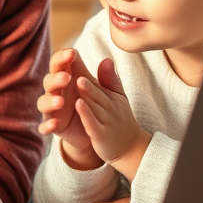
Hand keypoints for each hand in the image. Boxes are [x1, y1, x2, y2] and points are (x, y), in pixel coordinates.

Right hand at [37, 49, 102, 168]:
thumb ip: (106, 78)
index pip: (59, 63)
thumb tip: (108, 61)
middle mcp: (57, 92)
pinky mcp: (54, 126)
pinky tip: (55, 123)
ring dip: (49, 101)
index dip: (62, 57)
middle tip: (66, 77)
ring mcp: (53, 109)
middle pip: (49, 81)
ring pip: (43, 102)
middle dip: (56, 78)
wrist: (100, 131)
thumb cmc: (98, 104)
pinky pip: (44, 126)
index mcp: (68, 78)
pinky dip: (47, 125)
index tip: (72, 53)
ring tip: (60, 101)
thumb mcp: (106, 92)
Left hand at [74, 58, 150, 179]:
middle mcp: (109, 106)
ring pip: (94, 105)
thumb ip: (110, 80)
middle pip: (96, 91)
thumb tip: (106, 58)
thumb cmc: (120, 120)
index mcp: (109, 96)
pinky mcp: (101, 135)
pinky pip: (93, 123)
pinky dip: (86, 114)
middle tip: (75, 67)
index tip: (72, 53)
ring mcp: (106, 120)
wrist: (130, 148)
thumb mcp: (118, 98)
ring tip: (76, 81)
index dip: (82, 68)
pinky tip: (78, 105)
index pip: (97, 79)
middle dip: (85, 78)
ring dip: (86, 93)